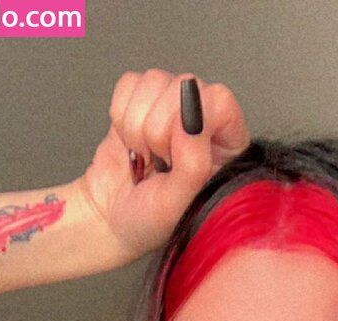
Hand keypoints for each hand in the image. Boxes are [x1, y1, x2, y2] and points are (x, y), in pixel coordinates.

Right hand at [80, 69, 250, 262]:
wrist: (110, 220)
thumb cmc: (150, 220)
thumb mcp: (176, 204)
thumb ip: (193, 164)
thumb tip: (191, 118)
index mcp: (227, 146)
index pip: (219, 100)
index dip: (190, 121)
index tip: (172, 154)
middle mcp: (205, 120)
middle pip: (182, 86)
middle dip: (156, 130)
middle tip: (157, 164)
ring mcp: (173, 107)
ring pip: (154, 81)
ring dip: (136, 126)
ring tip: (144, 157)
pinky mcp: (144, 100)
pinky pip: (129, 84)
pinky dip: (120, 116)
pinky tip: (131, 143)